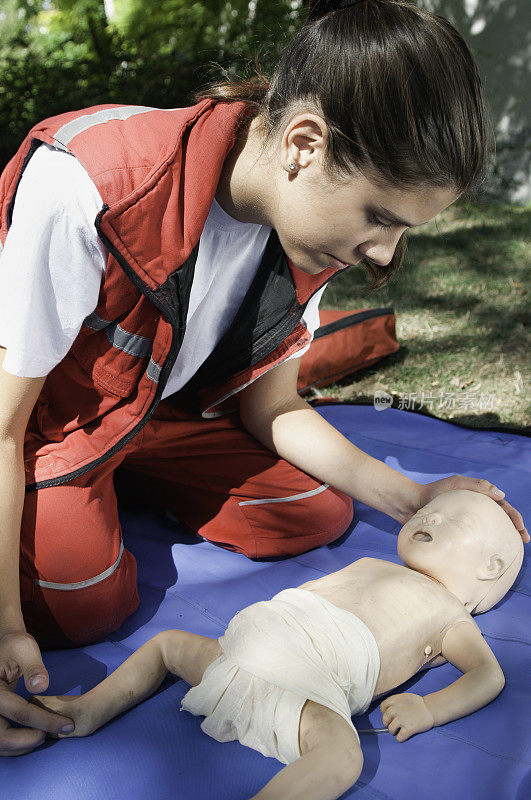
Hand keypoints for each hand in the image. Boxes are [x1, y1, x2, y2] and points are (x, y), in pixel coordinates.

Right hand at [0, 630, 74, 755]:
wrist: (3, 648)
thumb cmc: (15, 646)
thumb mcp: (24, 648)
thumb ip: (33, 666)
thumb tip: (40, 686)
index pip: (20, 712)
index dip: (45, 721)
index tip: (67, 725)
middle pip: (2, 737)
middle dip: (29, 740)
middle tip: (54, 734)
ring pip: (0, 743)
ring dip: (22, 745)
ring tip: (46, 735)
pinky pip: (1, 739)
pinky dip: (16, 744)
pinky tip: (35, 735)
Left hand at [380, 692, 433, 741]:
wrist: (430, 708)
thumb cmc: (418, 703)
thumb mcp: (404, 697)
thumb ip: (395, 702)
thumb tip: (387, 710)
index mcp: (394, 700)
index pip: (382, 707)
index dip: (384, 713)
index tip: (389, 716)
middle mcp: (396, 709)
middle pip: (385, 720)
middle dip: (387, 724)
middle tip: (393, 725)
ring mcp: (402, 719)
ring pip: (390, 729)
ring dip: (393, 731)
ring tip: (398, 731)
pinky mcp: (409, 728)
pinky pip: (399, 737)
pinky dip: (400, 738)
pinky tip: (403, 735)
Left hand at [417, 476, 528, 542]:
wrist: (410, 505)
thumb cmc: (433, 492)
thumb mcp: (455, 484)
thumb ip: (477, 486)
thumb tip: (502, 495)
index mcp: (479, 499)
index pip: (503, 508)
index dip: (514, 518)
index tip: (521, 530)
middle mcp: (475, 512)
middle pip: (500, 521)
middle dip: (514, 530)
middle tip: (523, 542)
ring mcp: (467, 525)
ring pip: (489, 533)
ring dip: (502, 540)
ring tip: (510, 552)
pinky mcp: (457, 536)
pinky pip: (474, 543)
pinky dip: (484, 549)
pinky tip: (487, 558)